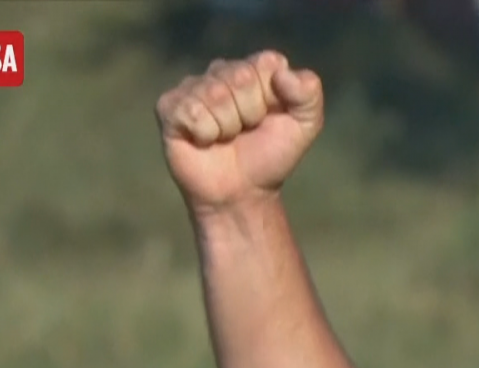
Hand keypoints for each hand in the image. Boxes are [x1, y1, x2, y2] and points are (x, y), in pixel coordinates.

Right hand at [155, 51, 324, 213]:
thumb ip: (309, 93)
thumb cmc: (269, 157)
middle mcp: (222, 71)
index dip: (271, 98)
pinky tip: (204, 141)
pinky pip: (190, 110)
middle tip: (245, 132)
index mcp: (255, 69)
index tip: (268, 119)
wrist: (241, 193)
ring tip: (225, 138)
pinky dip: (204, 133)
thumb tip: (282, 73)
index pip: (266, 64)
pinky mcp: (169, 107)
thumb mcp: (305, 126)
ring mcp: (193, 86)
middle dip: (249, 114)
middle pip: (239, 77)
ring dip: (226, 127)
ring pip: (215, 94)